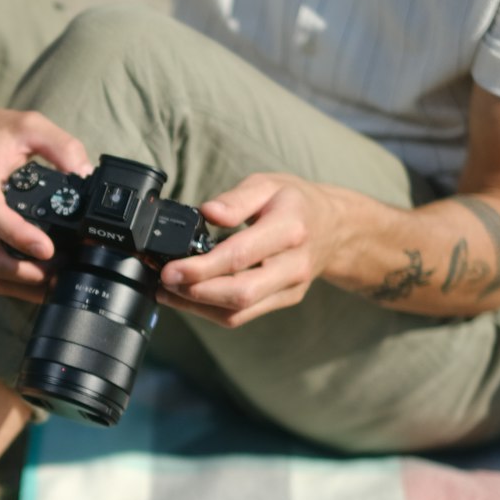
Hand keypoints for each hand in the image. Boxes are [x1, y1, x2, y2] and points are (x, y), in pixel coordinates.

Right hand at [0, 103, 92, 301]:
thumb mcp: (27, 124)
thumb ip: (61, 145)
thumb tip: (85, 173)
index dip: (19, 236)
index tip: (47, 248)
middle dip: (27, 274)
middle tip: (61, 271)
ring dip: (21, 284)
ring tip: (55, 280)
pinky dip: (11, 281)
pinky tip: (37, 277)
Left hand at [158, 173, 341, 327]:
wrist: (335, 228)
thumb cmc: (295, 202)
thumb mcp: (268, 183)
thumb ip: (236, 198)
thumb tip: (207, 212)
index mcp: (290, 229)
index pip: (241, 256)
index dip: (202, 268)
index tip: (170, 268)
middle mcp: (293, 265)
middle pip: (240, 292)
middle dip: (195, 293)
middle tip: (163, 282)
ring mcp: (290, 288)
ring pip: (239, 311)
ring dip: (198, 307)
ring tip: (167, 292)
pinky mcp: (283, 301)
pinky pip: (243, 315)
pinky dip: (210, 311)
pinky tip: (187, 299)